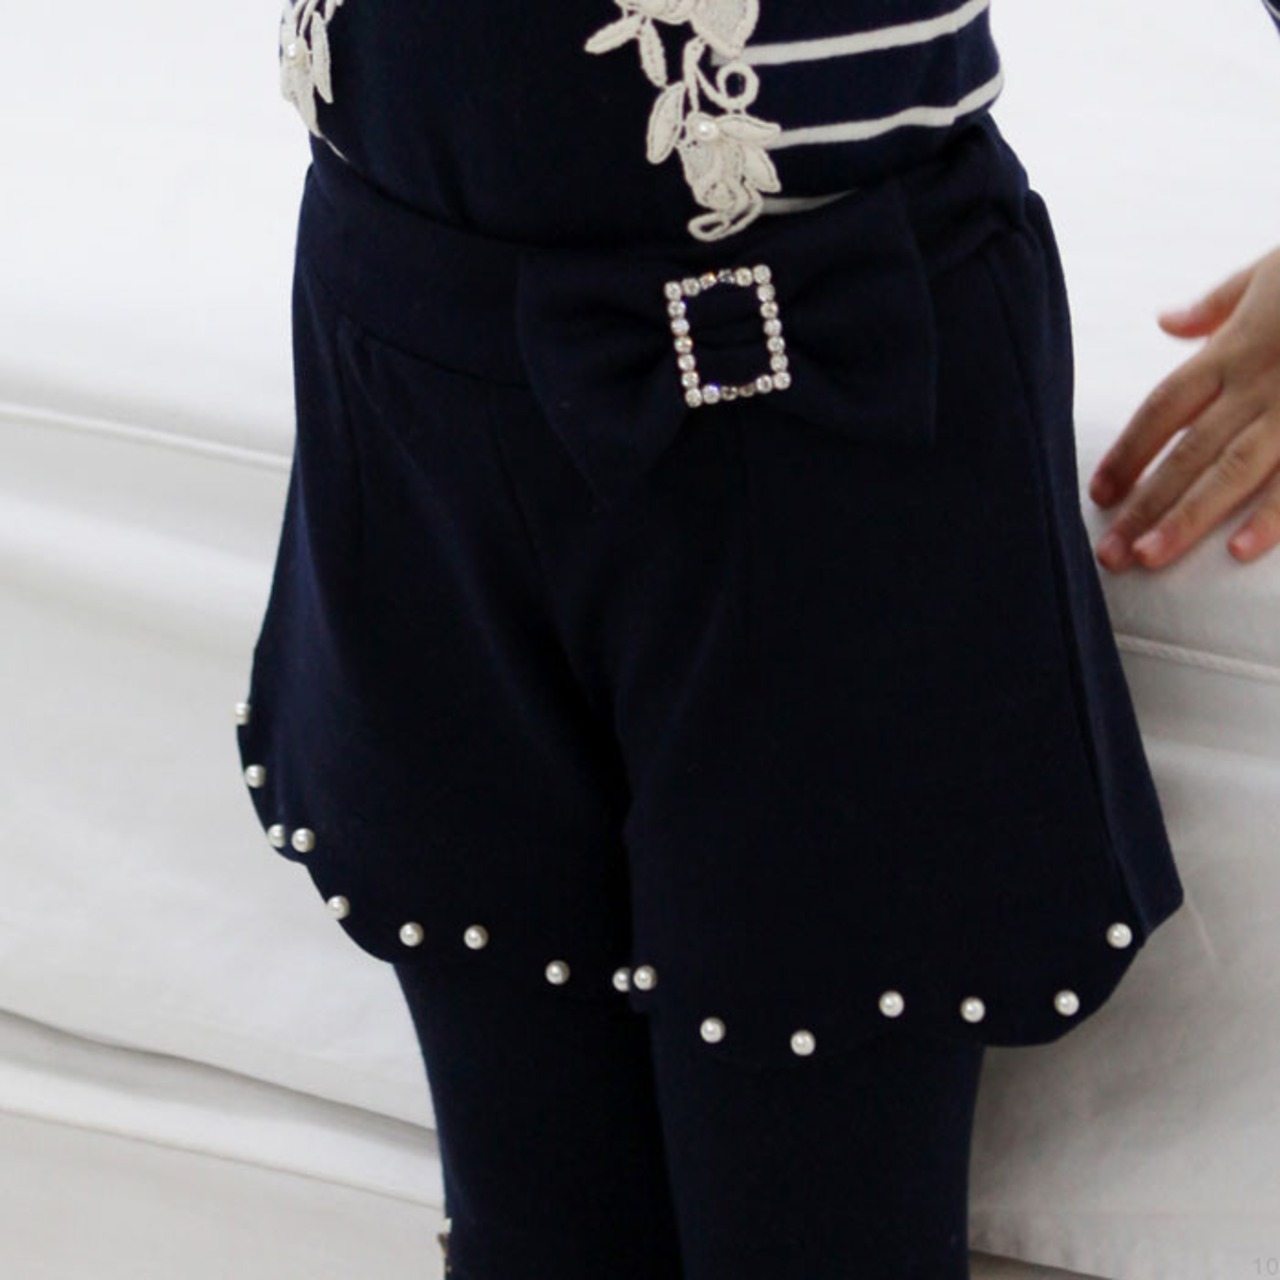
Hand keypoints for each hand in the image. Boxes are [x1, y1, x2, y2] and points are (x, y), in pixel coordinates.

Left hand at [1089, 245, 1279, 571]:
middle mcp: (1258, 384)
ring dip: (1189, 517)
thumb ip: (1216, 304)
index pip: (1162, 408)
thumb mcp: (1270, 271)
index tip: (1099, 495)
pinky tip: (1239, 550)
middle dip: (1145, 504)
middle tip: (1109, 553)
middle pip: (1188, 451)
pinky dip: (1273, 515)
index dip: (1128, 452)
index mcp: (1233, 349)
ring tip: (1150, 557)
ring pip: (1234, 471)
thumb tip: (1166, 320)